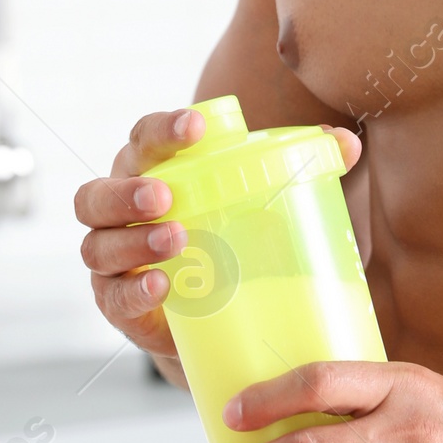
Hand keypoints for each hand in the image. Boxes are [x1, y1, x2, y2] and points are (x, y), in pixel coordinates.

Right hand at [73, 107, 361, 375]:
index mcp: (152, 170)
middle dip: (126, 192)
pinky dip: (134, 292)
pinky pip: (113, 298)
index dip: (163, 130)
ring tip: (176, 239)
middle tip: (164, 196)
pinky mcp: (118, 306)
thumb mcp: (264, 197)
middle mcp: (120, 211)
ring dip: (133, 242)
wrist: (220, 314)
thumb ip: (302, 165)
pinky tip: (161, 287)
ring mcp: (112, 261)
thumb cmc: (233, 233)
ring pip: (98, 245)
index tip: (196, 127)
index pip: (144, 139)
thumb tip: (346, 144)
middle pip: (97, 194)